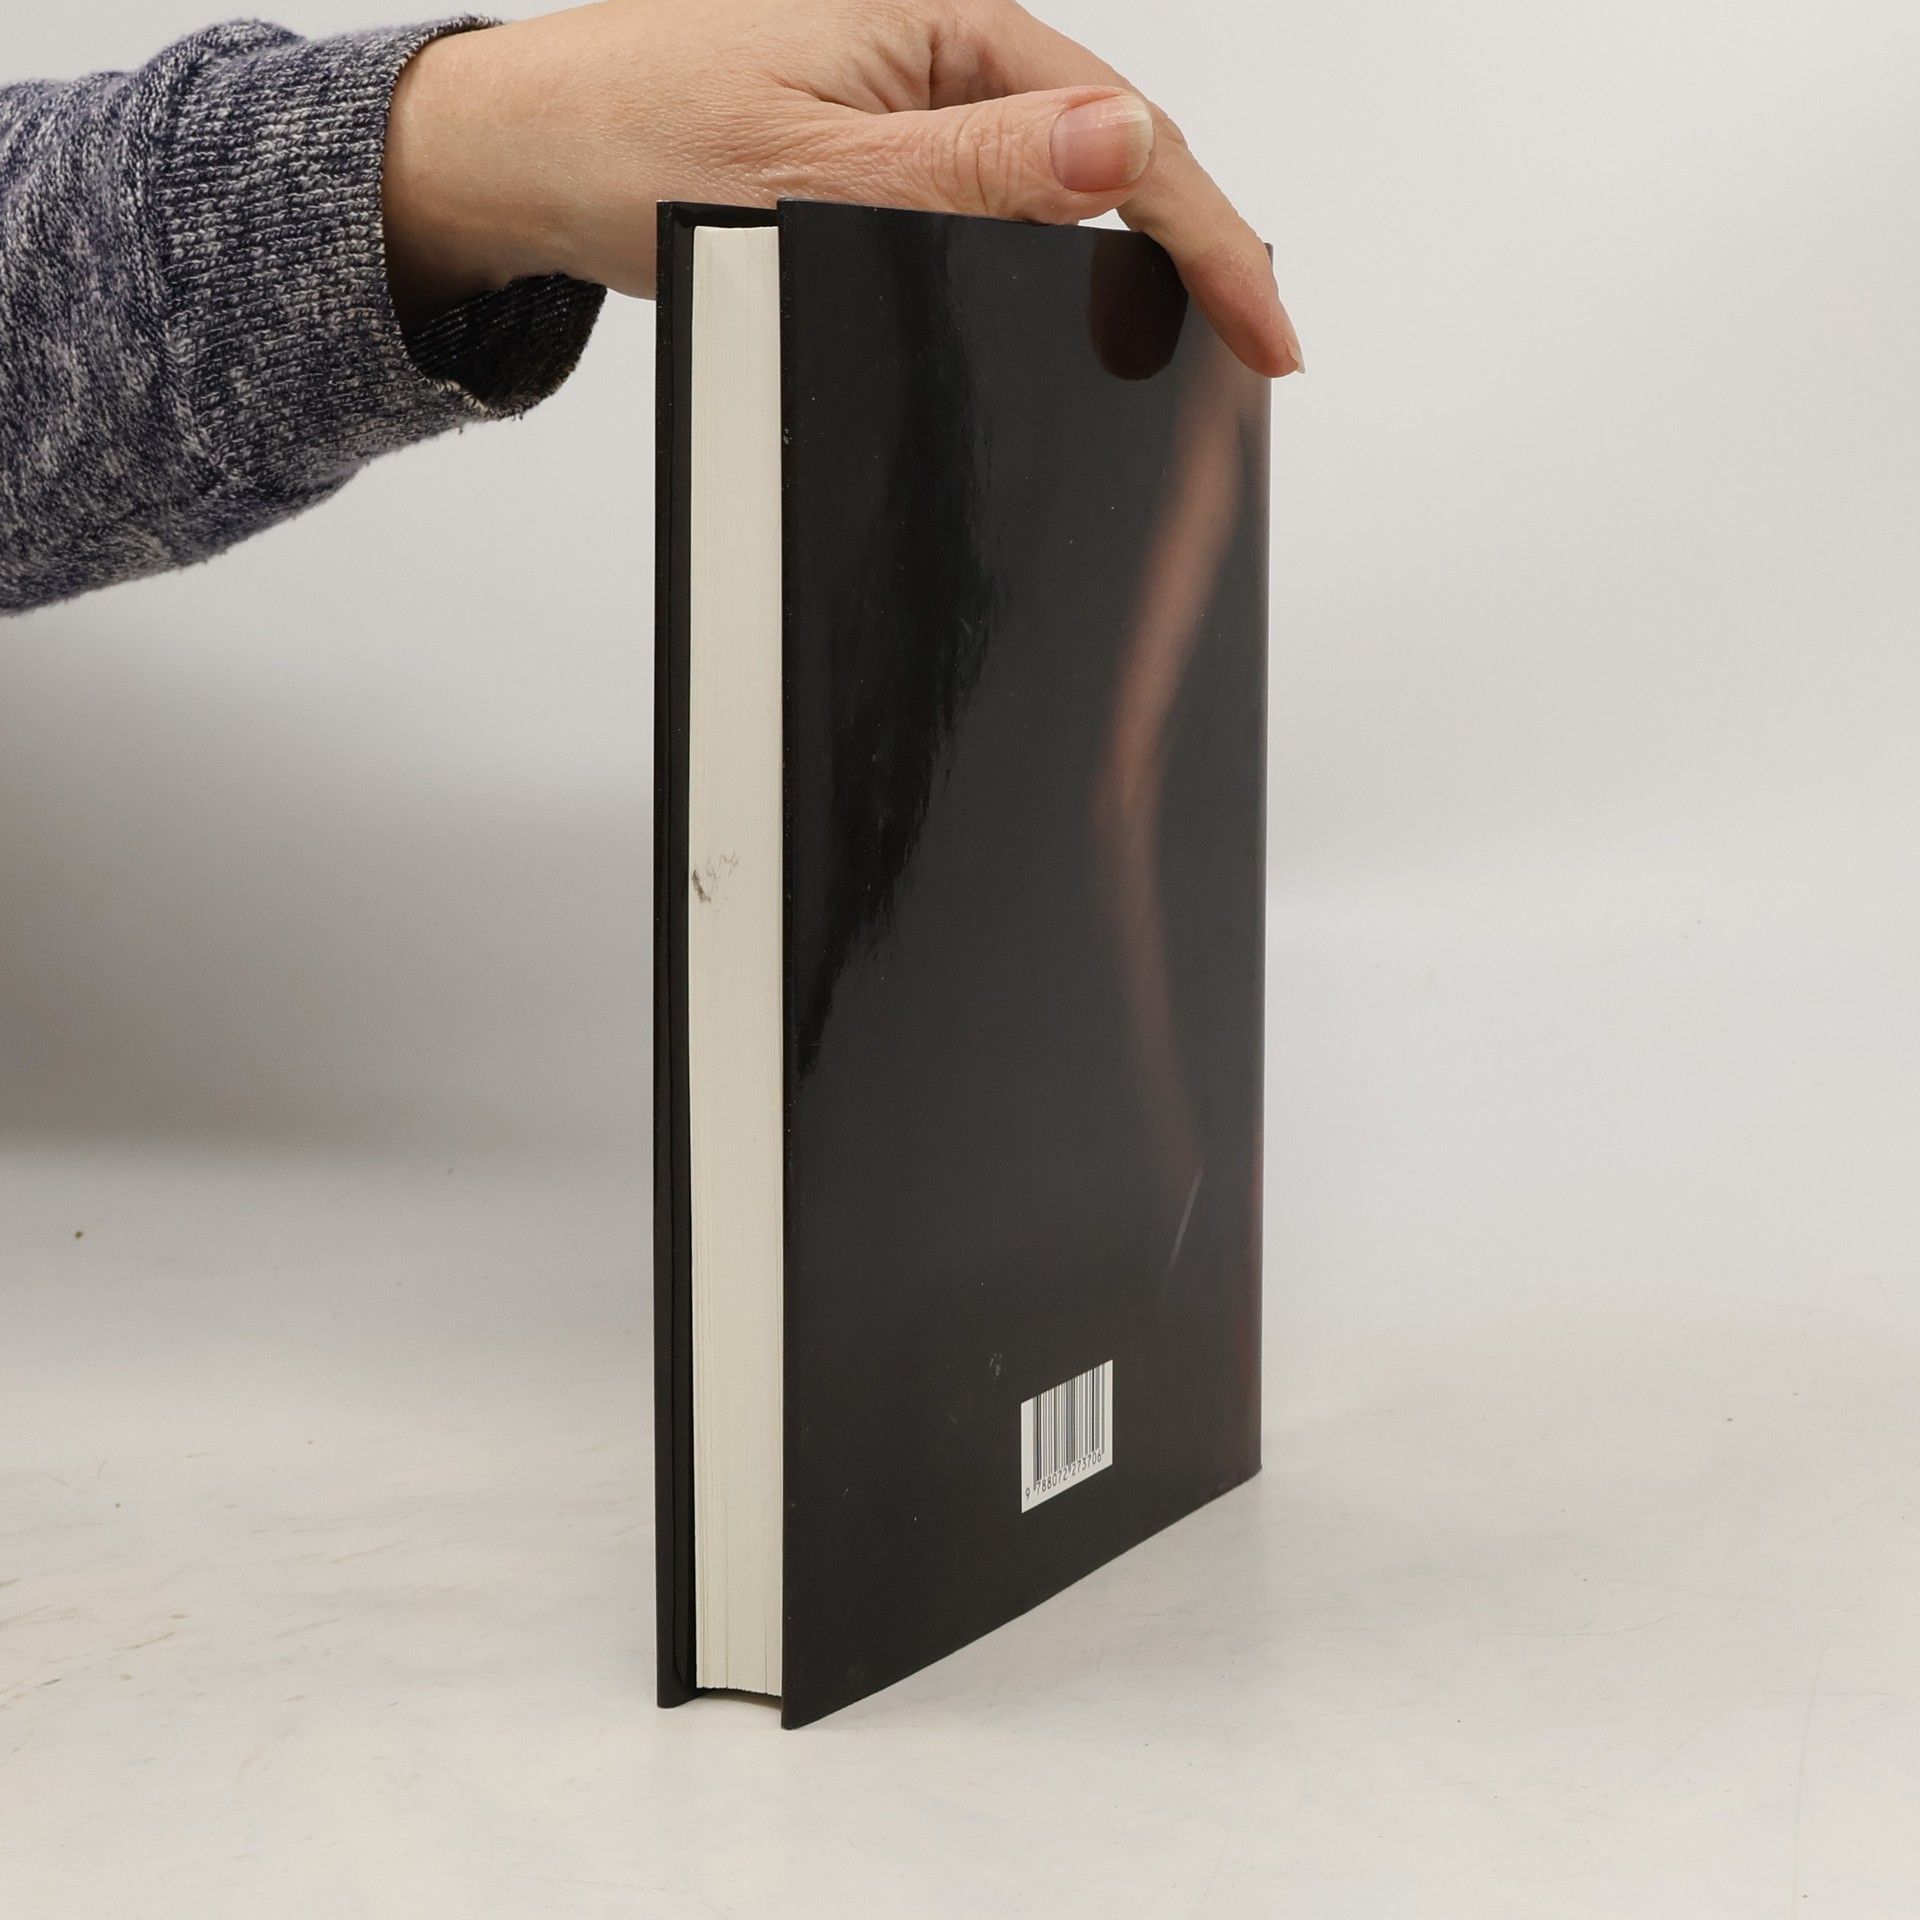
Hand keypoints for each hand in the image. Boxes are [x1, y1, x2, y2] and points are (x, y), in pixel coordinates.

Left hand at [381, 0, 1300, 374]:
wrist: (528, 152)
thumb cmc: (635, 135)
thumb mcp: (815, 172)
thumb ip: (976, 171)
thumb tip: (1119, 152)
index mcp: (945, 23)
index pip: (1128, 137)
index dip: (1214, 242)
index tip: (1269, 334)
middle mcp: (943, 45)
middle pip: (1116, 154)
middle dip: (1191, 254)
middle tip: (1249, 356)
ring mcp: (919, 95)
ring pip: (1061, 183)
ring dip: (1122, 262)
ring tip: (1181, 346)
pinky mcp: (888, 142)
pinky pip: (997, 201)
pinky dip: (1045, 260)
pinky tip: (1067, 308)